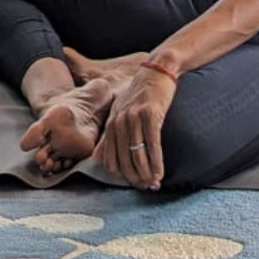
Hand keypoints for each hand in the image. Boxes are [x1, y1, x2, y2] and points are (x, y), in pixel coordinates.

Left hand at [93, 67, 175, 190]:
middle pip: (124, 161)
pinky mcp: (150, 114)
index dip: (122, 176)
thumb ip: (109, 136)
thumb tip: (98, 160)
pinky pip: (152, 145)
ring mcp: (134, 118)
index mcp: (111, 124)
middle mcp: (119, 122)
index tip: (134, 183)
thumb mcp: (120, 112)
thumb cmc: (140, 93)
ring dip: (147, 174)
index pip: (110, 160)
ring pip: (138, 156)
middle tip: (146, 187)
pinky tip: (160, 172)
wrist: (157, 71)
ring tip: (154, 184)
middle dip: (135, 178)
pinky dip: (156, 163)